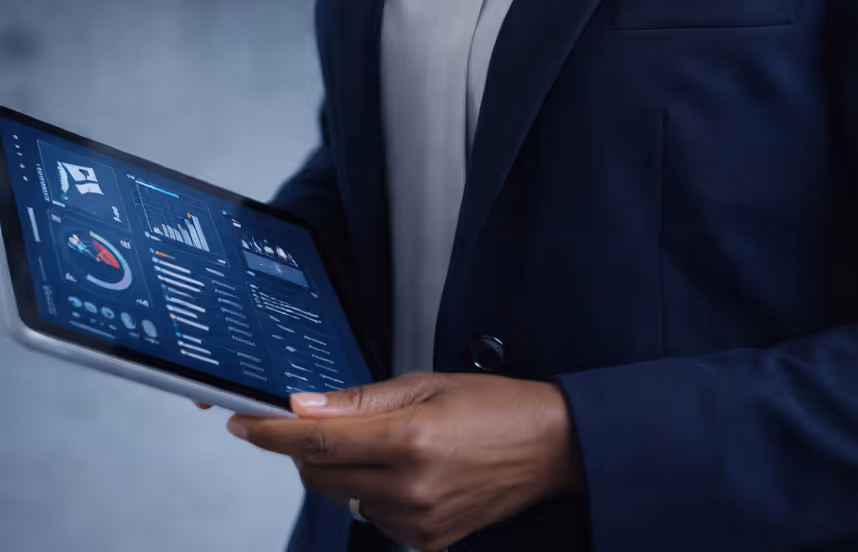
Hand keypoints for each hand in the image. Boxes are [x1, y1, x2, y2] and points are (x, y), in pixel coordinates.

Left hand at [225, 370, 583, 550]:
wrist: (549, 446)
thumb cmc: (495, 407)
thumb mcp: (426, 384)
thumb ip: (360, 400)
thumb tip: (305, 406)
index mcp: (409, 440)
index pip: (317, 442)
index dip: (272, 434)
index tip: (244, 423)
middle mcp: (409, 488)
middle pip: (320, 476)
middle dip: (306, 449)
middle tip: (320, 422)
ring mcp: (417, 523)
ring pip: (344, 498)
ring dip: (344, 471)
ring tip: (387, 442)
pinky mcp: (426, 543)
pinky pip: (373, 517)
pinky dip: (372, 493)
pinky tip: (405, 471)